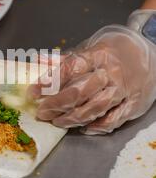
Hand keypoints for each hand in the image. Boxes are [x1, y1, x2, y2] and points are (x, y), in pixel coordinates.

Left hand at [31, 18, 155, 133]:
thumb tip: (39, 60)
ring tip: (57, 122)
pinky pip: (114, 119)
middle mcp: (111, 72)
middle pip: (79, 92)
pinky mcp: (133, 102)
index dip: (49, 82)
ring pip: (95, 108)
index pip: (69, 69)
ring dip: (73, 118)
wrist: (151, 50)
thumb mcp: (91, 48)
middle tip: (42, 112)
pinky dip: (97, 126)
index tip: (33, 92)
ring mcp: (123, 89)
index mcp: (98, 55)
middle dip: (56, 104)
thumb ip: (66, 58)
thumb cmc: (115, 50)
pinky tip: (83, 128)